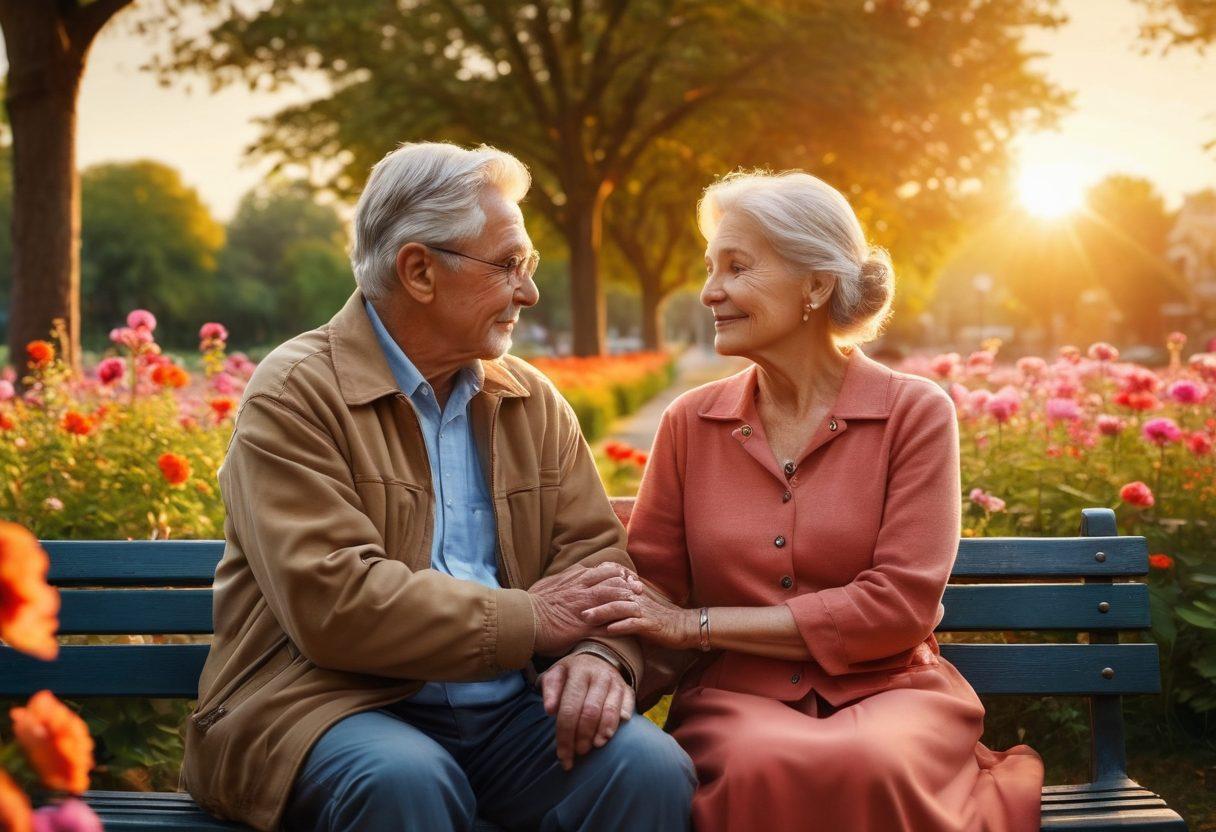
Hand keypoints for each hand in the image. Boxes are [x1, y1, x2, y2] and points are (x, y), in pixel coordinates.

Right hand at [528, 562, 646, 654]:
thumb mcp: (550, 583)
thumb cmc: (533, 603)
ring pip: (617, 597)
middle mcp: (584, 588)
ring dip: (629, 602)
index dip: (620, 574)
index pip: (606, 569)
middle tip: (637, 591)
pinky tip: (629, 627)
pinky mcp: (586, 626)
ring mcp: (586, 606)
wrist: (523, 619)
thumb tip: (571, 574)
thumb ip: (564, 578)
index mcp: (576, 577)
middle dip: (630, 585)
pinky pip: (610, 622)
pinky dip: (622, 623)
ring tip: (637, 607)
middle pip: (616, 580)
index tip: (626, 579)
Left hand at [540, 652, 634, 770]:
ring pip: (610, 711)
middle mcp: (598, 675)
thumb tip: (549, 710)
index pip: (569, 708)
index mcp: (578, 671)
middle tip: (579, 753)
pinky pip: (627, 708)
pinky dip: (619, 723)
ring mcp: (615, 682)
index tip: (562, 755)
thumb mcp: (556, 675)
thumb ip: (550, 690)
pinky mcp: (628, 689)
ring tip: (595, 745)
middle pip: (590, 712)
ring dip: (602, 732)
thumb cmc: (571, 674)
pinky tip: (611, 735)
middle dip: (583, 737)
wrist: (596, 658)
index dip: (565, 735)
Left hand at [583, 574, 698, 649]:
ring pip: (620, 607)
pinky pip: (634, 624)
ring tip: (585, 618)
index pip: (610, 583)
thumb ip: (622, 603)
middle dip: (591, 599)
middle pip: (610, 594)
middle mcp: (637, 597)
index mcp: (633, 592)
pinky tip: (609, 630)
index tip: (574, 589)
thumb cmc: (660, 618)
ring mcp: (644, 610)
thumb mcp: (639, 606)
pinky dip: (621, 626)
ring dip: (602, 612)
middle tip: (572, 605)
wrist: (685, 626)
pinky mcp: (651, 624)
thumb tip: (602, 606)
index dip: (593, 584)